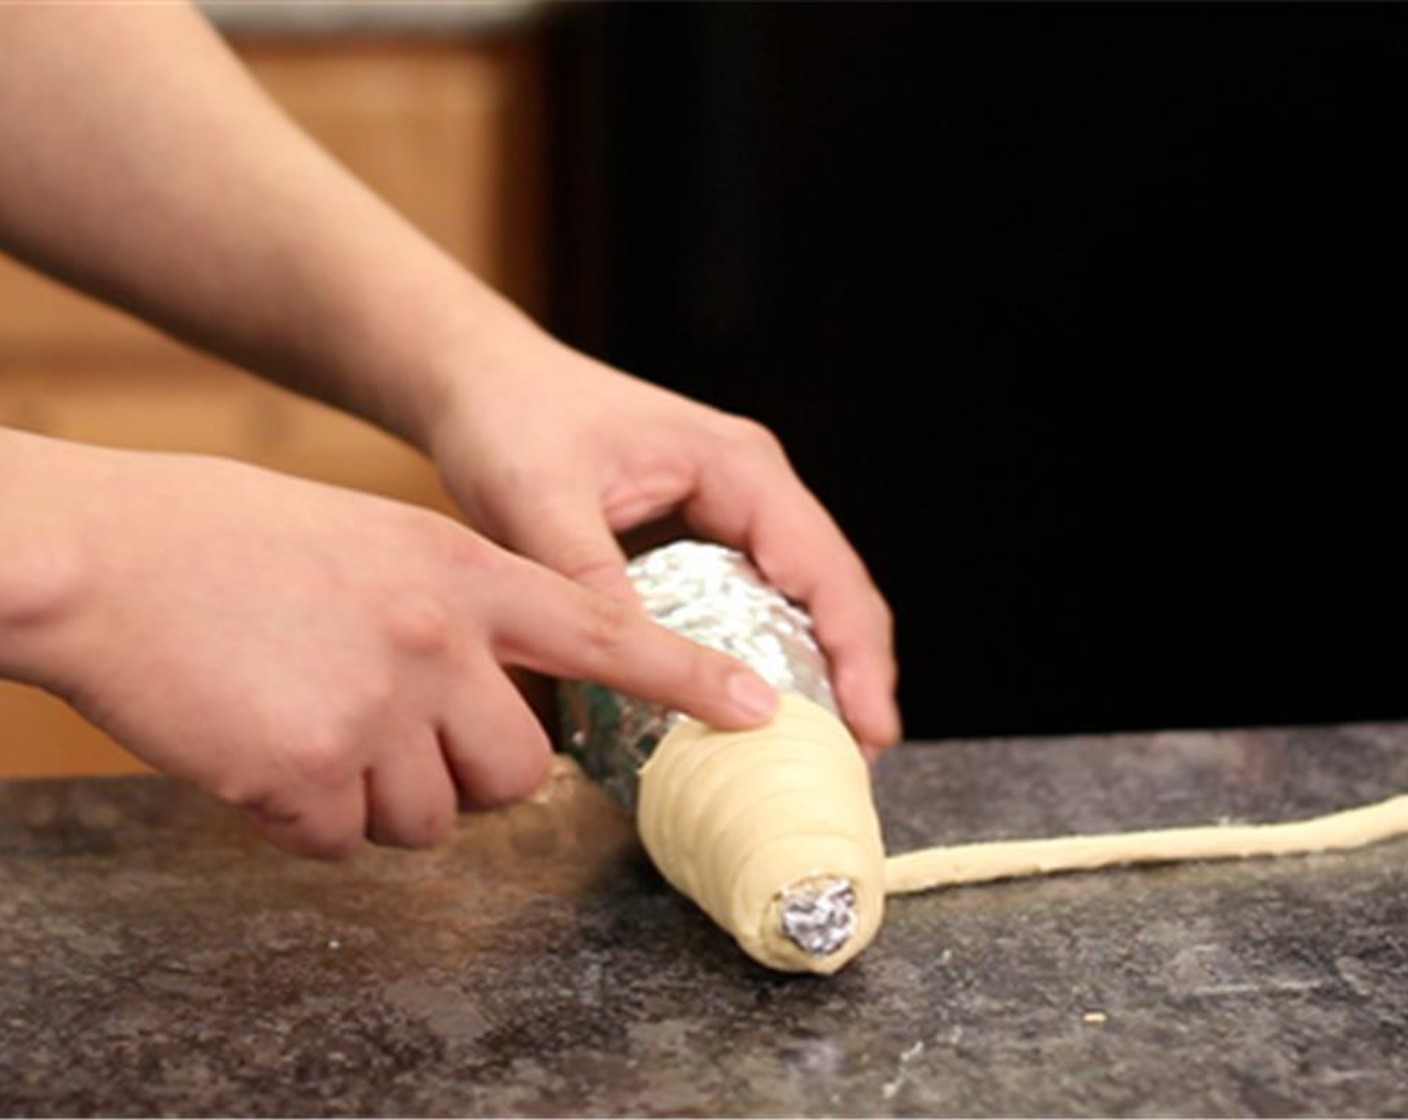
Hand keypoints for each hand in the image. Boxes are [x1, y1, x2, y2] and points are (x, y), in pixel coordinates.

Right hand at [3, 435, 780, 856]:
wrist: (107, 554)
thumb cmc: (235, 542)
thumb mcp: (377, 544)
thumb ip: (460, 612)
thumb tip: (499, 701)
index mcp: (463, 571)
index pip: (603, 633)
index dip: (686, 679)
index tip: (757, 710)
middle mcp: (437, 638)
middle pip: (518, 771)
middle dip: (470, 774)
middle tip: (397, 733)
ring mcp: (374, 707)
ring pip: (435, 819)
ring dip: (384, 798)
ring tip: (311, 724)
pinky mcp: (303, 775)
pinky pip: (345, 841)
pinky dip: (312, 818)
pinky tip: (262, 749)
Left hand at [425, 311, 901, 754]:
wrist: (477, 379)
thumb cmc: (509, 418)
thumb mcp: (540, 500)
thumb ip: (593, 578)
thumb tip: (648, 669)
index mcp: (738, 467)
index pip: (825, 569)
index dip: (856, 654)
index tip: (869, 729)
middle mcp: (752, 484)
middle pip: (834, 589)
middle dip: (856, 675)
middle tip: (858, 762)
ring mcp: (731, 507)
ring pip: (804, 598)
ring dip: (822, 671)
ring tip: (825, 752)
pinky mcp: (701, 531)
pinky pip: (758, 599)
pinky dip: (771, 655)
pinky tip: (758, 708)